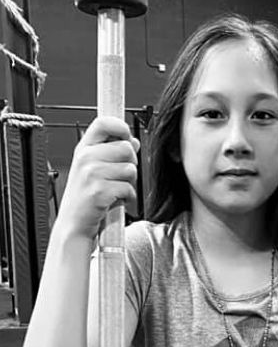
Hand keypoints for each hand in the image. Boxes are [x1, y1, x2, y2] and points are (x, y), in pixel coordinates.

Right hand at [56, 116, 139, 240]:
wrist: (74, 223)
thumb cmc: (85, 196)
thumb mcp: (94, 169)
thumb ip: (113, 152)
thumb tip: (133, 141)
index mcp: (84, 149)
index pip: (103, 123)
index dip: (121, 127)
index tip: (127, 137)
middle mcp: (85, 158)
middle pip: (126, 148)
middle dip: (131, 163)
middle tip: (120, 177)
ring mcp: (91, 174)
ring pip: (130, 169)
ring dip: (130, 183)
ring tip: (116, 190)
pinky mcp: (99, 191)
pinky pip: (128, 188)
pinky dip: (128, 197)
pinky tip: (116, 201)